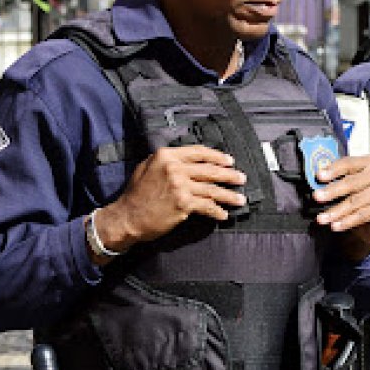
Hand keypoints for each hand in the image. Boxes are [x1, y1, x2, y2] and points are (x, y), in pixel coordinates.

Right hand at [91, 145, 246, 263]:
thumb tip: (188, 161)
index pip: (199, 152)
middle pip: (210, 170)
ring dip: (229, 195)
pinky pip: (207, 206)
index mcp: (167, 156)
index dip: (217, 157)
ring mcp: (180, 186)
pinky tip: (223, 214)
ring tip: (240, 199)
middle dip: (229, 175)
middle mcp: (175, 168)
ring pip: (212, 189)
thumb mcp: (147, 167)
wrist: (127, 217)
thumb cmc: (136, 194)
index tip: (229, 161)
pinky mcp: (183, 203)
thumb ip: (167, 161)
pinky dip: (217, 211)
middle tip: (241, 178)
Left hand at [313, 154, 369, 260]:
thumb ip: (335, 178)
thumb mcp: (347, 185)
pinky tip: (336, 226)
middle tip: (316, 197)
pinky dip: (348, 221)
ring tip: (322, 218)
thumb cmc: (357, 196)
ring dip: (337, 211)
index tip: (319, 176)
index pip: (349, 163)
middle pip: (352, 182)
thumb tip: (317, 175)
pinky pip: (364, 214)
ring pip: (357, 201)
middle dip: (332, 191)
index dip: (333, 169)